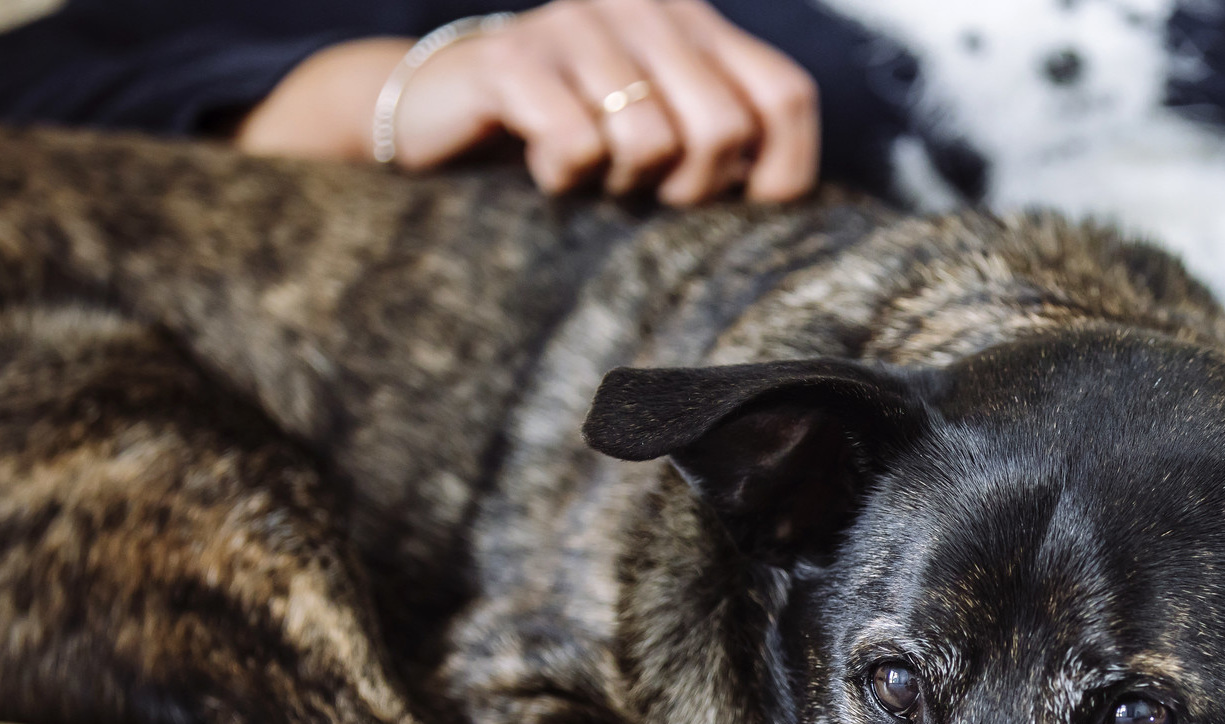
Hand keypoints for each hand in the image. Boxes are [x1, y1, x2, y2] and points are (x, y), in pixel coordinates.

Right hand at [235, 0, 818, 204]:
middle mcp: (644, 6)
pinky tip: (542, 162)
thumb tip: (785, 196)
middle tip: (645, 191)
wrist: (437, 108)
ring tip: (590, 170)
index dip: (781, 171)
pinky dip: (561, 178)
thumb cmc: (569, 130)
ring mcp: (576, 25)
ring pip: (650, 141)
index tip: (739, 203)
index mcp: (694, 20)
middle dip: (690, 188)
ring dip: (619, 183)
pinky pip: (576, 145)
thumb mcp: (663, 129)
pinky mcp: (512, 60)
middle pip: (724, 127)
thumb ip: (726, 138)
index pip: (786, 97)